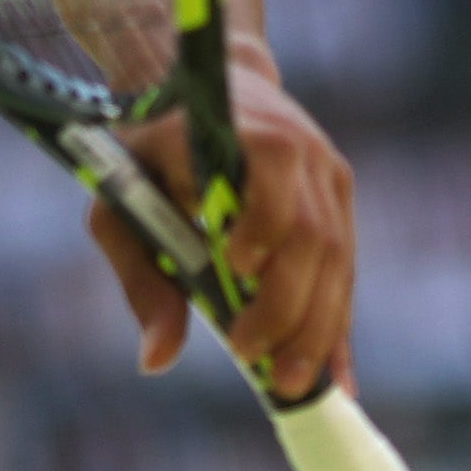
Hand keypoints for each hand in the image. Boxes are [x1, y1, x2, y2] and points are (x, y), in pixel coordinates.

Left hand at [85, 43, 357, 403]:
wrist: (201, 86)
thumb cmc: (148, 149)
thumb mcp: (123, 204)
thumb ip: (143, 278)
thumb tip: (157, 361)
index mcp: (245, 134)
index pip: (272, 180)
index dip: (262, 227)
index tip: (236, 271)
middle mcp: (303, 151)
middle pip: (313, 238)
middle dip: (289, 309)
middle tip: (256, 364)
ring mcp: (329, 174)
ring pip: (339, 260)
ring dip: (318, 329)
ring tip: (291, 384)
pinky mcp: (341, 198)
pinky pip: (347, 269)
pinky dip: (338, 324)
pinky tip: (337, 377)